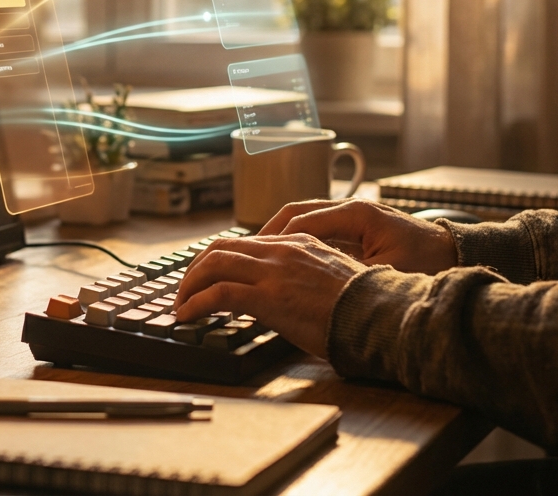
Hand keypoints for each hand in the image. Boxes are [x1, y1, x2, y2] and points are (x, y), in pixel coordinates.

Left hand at [173, 234, 365, 358]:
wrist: (377, 314)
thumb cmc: (361, 306)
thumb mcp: (329, 278)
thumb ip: (303, 276)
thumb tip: (283, 294)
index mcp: (298, 243)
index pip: (246, 243)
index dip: (220, 259)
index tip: (208, 277)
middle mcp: (282, 250)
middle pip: (221, 248)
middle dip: (196, 269)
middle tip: (185, 289)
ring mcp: (273, 270)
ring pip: (214, 264)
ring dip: (189, 284)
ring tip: (181, 304)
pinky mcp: (268, 295)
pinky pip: (218, 293)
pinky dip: (195, 303)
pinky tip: (187, 315)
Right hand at [260, 198, 458, 274]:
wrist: (455, 255)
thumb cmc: (427, 264)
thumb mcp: (386, 273)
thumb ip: (347, 274)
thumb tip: (311, 285)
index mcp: (356, 213)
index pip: (300, 220)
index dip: (273, 241)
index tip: (251, 259)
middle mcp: (350, 207)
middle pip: (294, 212)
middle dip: (265, 234)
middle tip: (241, 256)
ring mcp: (351, 215)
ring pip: (301, 218)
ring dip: (277, 236)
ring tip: (254, 259)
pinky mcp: (354, 227)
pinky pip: (314, 228)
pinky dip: (294, 241)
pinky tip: (282, 261)